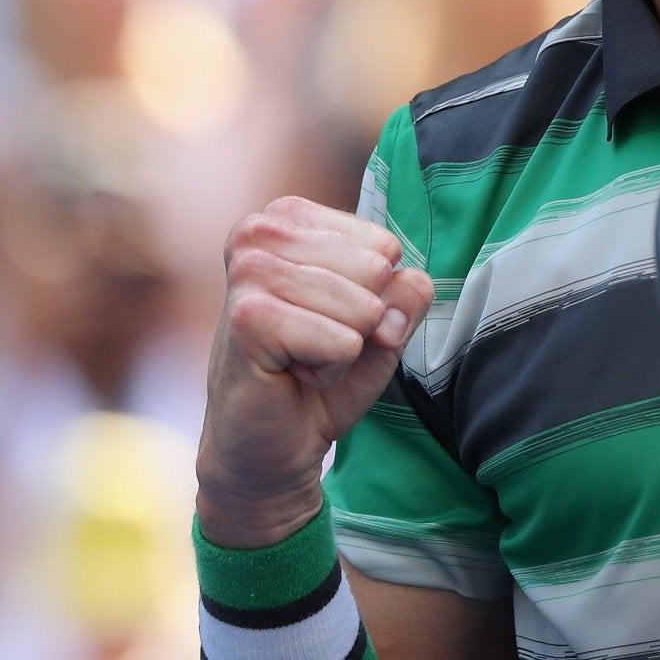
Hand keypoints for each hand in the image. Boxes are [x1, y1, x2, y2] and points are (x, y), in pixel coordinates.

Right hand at [197, 197, 434, 546]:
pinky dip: (329, 371)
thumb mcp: (378, 325)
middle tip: (315, 345)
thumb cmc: (318, 374)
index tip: (330, 321)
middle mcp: (260, 233)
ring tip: (302, 359)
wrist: (272, 441)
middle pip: (376, 271)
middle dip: (361, 322)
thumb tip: (411, 281)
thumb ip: (405, 294)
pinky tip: (291, 374)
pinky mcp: (248, 318)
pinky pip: (342, 342)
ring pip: (362, 307)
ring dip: (344, 349)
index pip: (384, 245)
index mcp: (288, 218)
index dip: (375, 296)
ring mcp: (249, 272)